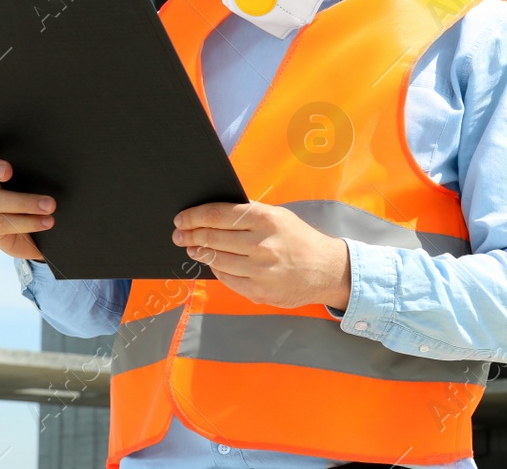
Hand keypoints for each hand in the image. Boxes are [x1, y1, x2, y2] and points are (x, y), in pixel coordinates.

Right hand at [0, 119, 52, 260]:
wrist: (46, 232)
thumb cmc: (42, 196)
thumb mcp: (43, 173)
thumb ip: (40, 156)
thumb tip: (56, 134)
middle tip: (8, 171)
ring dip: (25, 202)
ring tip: (50, 205)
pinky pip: (2, 223)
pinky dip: (27, 221)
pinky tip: (46, 221)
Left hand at [173, 202, 350, 310]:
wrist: (326, 271)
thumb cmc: (299, 239)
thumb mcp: (279, 216)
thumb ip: (249, 215)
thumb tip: (213, 213)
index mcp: (266, 219)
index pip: (219, 215)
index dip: (195, 216)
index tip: (182, 218)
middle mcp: (262, 244)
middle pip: (213, 238)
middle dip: (191, 235)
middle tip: (180, 235)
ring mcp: (260, 271)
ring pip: (216, 260)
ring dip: (200, 253)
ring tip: (193, 248)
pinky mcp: (258, 291)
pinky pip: (227, 279)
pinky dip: (217, 269)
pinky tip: (213, 263)